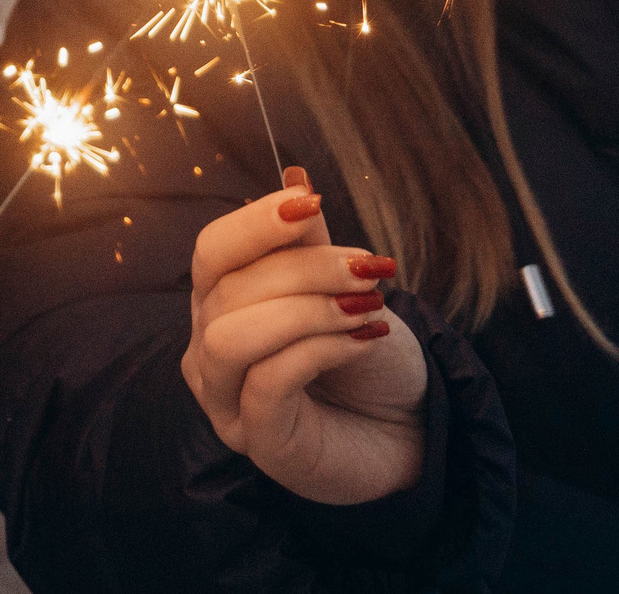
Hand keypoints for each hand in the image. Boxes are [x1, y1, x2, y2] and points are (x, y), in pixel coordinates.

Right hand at [182, 165, 430, 506]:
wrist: (410, 431)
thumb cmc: (369, 359)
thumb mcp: (342, 288)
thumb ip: (310, 243)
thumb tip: (295, 176)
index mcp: (221, 304)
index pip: (211, 251)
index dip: (254, 222)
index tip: (311, 201)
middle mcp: (209, 350)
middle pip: (229, 288)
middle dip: (305, 267)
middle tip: (371, 268)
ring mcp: (227, 401)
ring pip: (232, 336)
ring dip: (307, 310)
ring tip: (367, 308)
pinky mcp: (258, 441)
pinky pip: (268, 382)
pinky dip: (320, 349)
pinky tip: (364, 340)